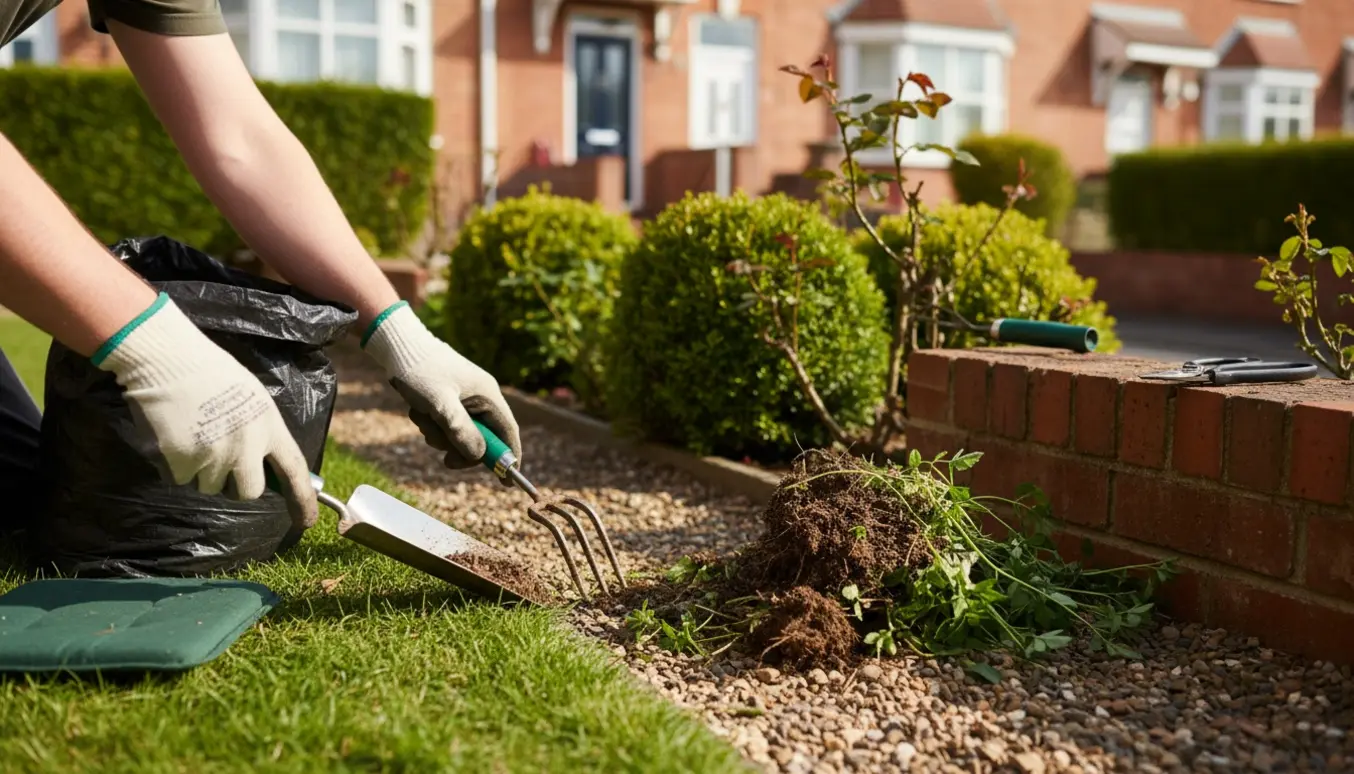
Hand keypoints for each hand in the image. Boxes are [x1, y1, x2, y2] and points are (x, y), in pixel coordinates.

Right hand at [93, 293, 318, 526]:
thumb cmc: (210, 373)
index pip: (294, 470)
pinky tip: (174, 435)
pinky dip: (176, 465)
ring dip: (201, 470)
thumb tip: (266, 464)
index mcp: (269, 426)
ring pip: (210, 486)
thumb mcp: (251, 398)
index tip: (307, 521)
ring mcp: (213, 457)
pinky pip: (181, 478)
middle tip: (220, 461)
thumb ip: (262, 432)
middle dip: (234, 484)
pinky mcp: (181, 462)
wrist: (167, 359)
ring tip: (193, 433)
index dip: (303, 499)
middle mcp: (246, 446)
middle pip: (248, 491)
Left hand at [361, 301, 521, 475]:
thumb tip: (478, 456)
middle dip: (461, 449)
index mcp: (488, 395)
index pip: (508, 432)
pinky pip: (447, 426)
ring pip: (461, 434)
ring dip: (441, 437)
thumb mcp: (439, 403)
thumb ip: (460, 429)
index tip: (507, 482)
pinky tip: (419, 412)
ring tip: (423, 420)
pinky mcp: (449, 401)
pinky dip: (433, 426)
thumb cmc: (420, 370)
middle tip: (445, 460)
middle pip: (482, 438)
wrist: (399, 347)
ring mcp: (465, 399)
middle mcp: (481, 398)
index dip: (509, 457)